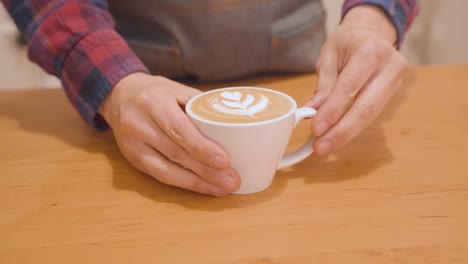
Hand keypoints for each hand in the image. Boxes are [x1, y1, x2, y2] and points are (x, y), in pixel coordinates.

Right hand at [99, 73, 240, 195]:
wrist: (118, 95)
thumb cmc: (154, 92)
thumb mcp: (176, 88)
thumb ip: (200, 105)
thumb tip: (231, 124)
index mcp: (153, 102)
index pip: (178, 129)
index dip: (201, 147)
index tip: (224, 160)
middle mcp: (139, 125)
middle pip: (175, 153)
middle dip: (206, 170)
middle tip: (232, 180)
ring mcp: (133, 145)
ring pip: (167, 170)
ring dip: (198, 183)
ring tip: (223, 188)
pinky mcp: (133, 159)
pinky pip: (160, 176)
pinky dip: (184, 184)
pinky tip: (203, 187)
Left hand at [306, 5, 407, 154]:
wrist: (372, 31)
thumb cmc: (348, 41)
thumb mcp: (329, 56)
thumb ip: (324, 85)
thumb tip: (313, 112)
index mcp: (372, 51)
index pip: (350, 87)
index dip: (333, 110)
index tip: (316, 129)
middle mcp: (390, 66)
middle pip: (366, 107)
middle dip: (342, 131)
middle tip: (320, 147)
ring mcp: (395, 81)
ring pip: (370, 115)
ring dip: (346, 134)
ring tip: (325, 146)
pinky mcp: (392, 93)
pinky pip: (371, 115)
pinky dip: (352, 128)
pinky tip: (336, 137)